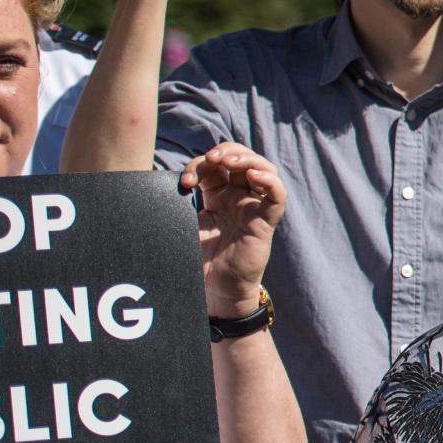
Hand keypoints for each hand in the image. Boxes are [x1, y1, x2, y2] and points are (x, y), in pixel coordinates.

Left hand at [183, 143, 285, 315]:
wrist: (211, 290)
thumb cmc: (198, 259)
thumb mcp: (186, 223)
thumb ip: (183, 201)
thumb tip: (165, 181)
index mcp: (219, 195)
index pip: (216, 164)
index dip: (200, 164)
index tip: (184, 182)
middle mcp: (239, 197)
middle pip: (242, 158)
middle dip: (227, 152)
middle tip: (212, 158)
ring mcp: (254, 207)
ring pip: (263, 169)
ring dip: (247, 159)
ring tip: (230, 162)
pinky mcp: (265, 222)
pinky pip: (277, 196)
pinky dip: (270, 181)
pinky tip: (255, 176)